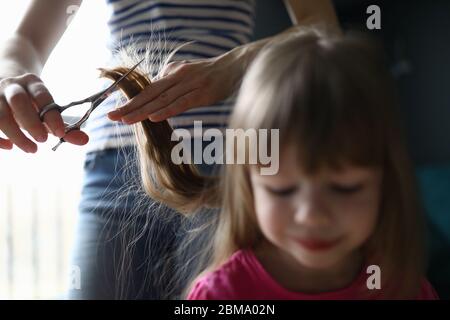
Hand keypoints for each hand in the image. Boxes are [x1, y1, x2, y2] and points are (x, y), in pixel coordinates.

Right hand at [0, 73, 88, 152]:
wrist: (5, 86)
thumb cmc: (32, 105)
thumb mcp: (49, 113)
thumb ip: (66, 128)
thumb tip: (85, 140)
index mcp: (32, 83)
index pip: (42, 97)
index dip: (51, 115)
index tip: (61, 133)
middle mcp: (11, 86)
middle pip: (18, 101)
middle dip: (31, 122)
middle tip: (43, 141)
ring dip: (15, 134)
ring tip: (32, 149)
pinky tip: (9, 146)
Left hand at [107, 52, 240, 123]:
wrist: (233, 67)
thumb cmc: (210, 72)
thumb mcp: (187, 72)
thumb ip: (171, 79)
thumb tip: (156, 88)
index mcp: (172, 73)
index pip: (147, 90)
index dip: (131, 101)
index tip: (116, 112)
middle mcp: (177, 78)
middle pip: (149, 94)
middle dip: (130, 107)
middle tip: (112, 117)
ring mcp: (189, 85)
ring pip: (161, 100)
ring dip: (143, 111)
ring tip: (126, 120)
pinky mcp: (201, 94)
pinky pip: (181, 103)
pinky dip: (166, 110)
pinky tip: (153, 117)